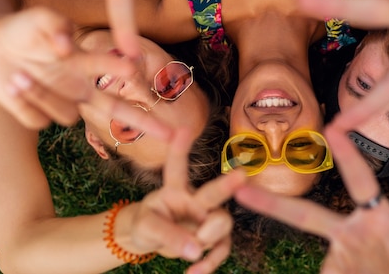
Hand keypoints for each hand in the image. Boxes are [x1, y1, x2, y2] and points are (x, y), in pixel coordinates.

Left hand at [0, 7, 171, 138]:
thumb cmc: (23, 29)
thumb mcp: (38, 19)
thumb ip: (56, 25)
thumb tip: (68, 47)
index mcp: (84, 62)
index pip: (113, 69)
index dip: (123, 71)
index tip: (133, 69)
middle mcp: (79, 85)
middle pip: (118, 109)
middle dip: (145, 122)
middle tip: (173, 134)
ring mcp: (59, 102)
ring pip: (65, 116)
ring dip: (42, 95)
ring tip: (17, 75)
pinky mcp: (37, 115)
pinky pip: (37, 120)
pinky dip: (24, 103)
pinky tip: (13, 86)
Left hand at [128, 131, 245, 272]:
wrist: (149, 240)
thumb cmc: (147, 223)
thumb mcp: (146, 227)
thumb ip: (167, 234)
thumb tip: (194, 249)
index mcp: (174, 189)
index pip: (177, 166)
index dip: (180, 148)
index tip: (184, 129)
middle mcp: (196, 199)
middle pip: (213, 193)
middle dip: (228, 184)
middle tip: (242, 175)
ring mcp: (207, 219)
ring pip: (222, 223)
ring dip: (209, 238)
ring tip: (192, 251)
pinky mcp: (213, 239)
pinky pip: (220, 250)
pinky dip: (209, 263)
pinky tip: (195, 272)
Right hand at [235, 128, 388, 273]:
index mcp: (377, 218)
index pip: (361, 181)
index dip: (348, 157)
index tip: (333, 130)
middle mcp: (352, 231)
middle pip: (307, 215)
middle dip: (272, 204)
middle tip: (238, 191)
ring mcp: (341, 253)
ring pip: (325, 265)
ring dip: (336, 273)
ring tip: (360, 273)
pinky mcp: (336, 272)